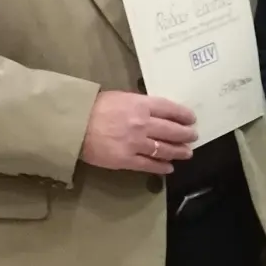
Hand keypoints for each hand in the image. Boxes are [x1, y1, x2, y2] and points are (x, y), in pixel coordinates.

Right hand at [79, 91, 197, 174]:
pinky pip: (149, 165)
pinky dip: (161, 167)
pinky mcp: (126, 160)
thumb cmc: (94, 107)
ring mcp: (135, 143)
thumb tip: (155, 111)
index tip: (191, 119)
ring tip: (187, 153)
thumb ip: (139, 104)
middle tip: (193, 136)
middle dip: (186, 134)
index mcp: (141, 105)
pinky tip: (169, 168)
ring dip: (179, 151)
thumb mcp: (121, 98)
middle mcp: (143, 123)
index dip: (183, 115)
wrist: (73, 125)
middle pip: (171, 130)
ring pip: (164, 149)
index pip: (170, 109)